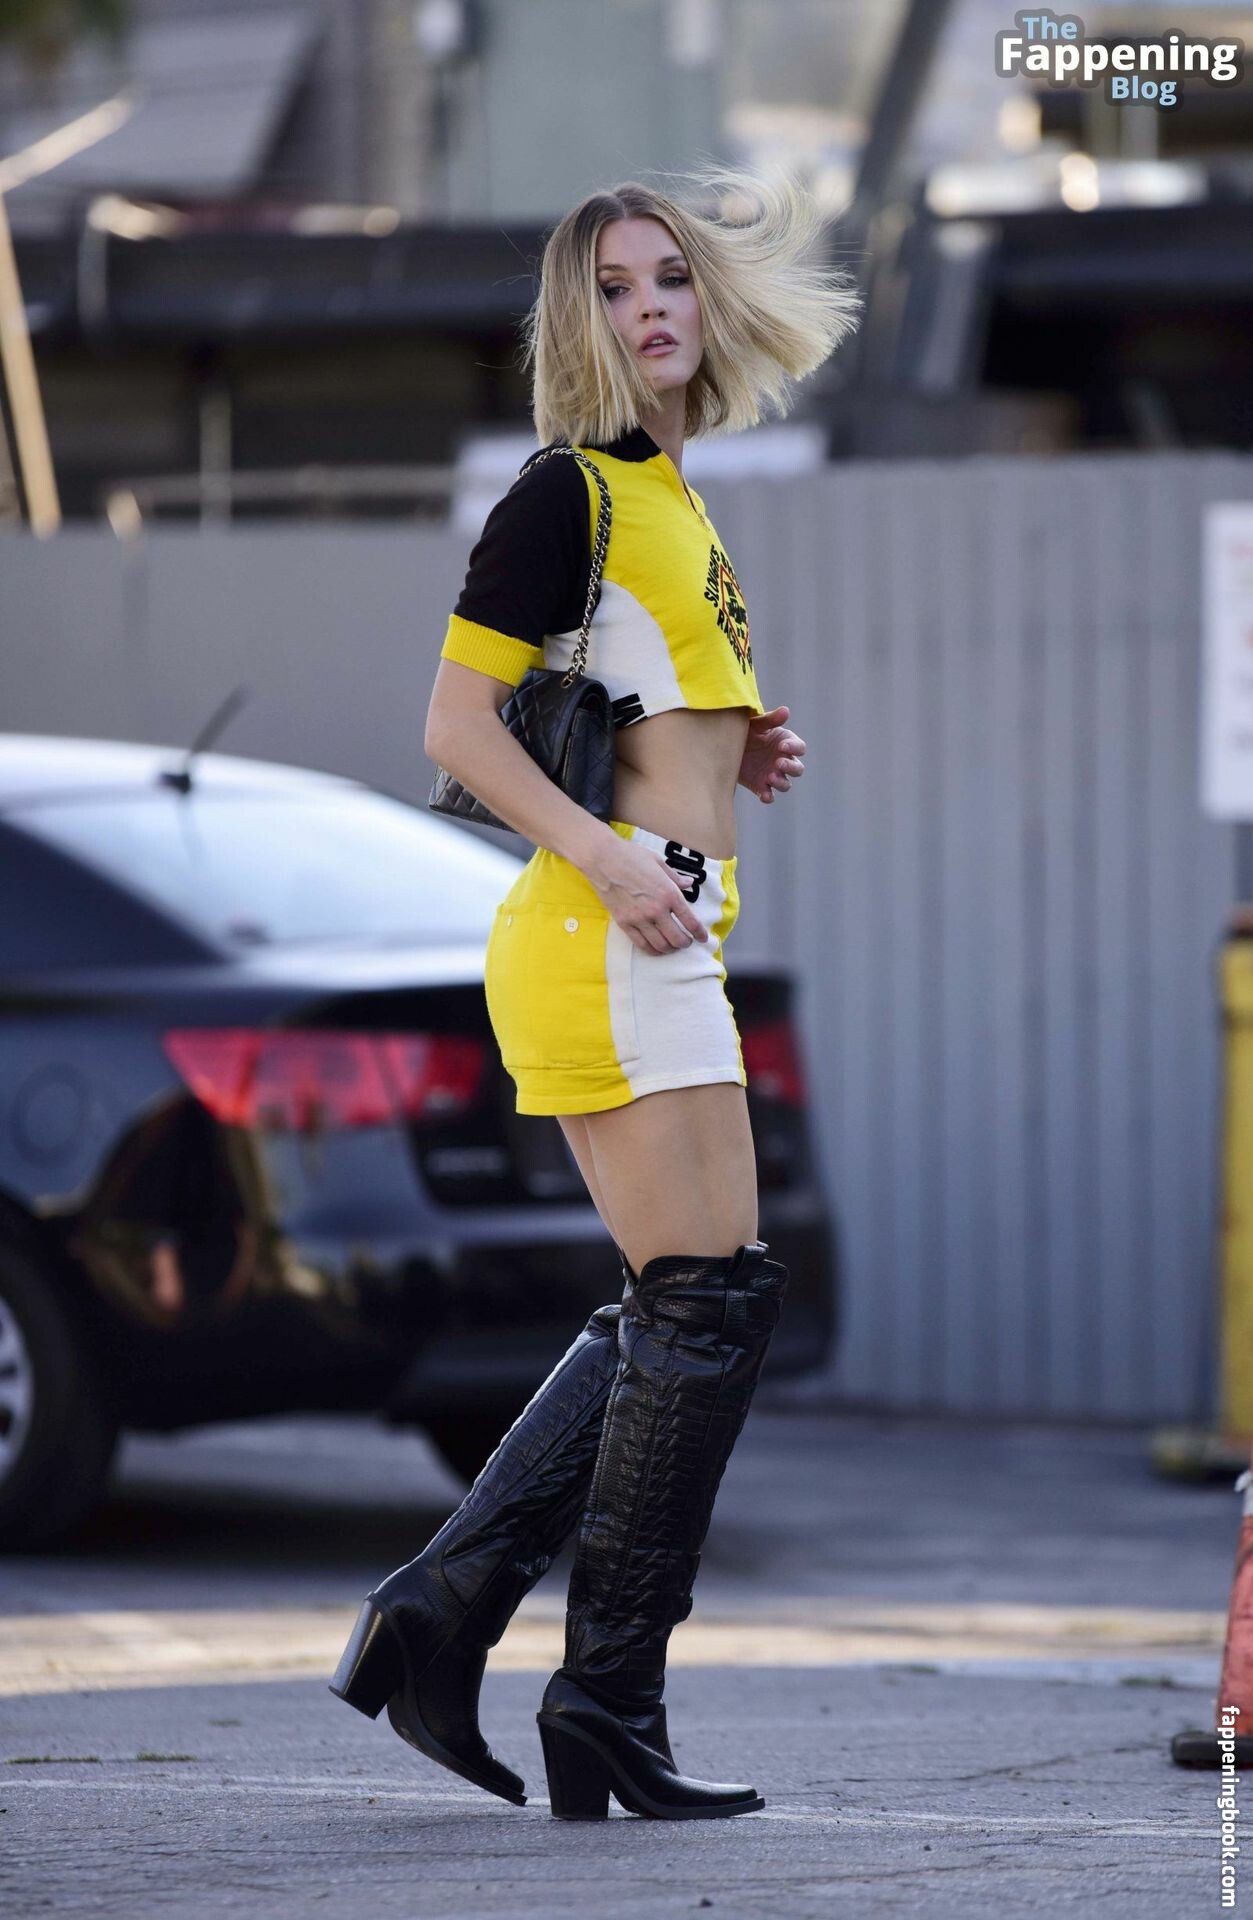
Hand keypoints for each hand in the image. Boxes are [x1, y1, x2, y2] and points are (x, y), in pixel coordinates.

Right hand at [582, 834, 709, 955]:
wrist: (602, 859)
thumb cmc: (631, 856)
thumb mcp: (658, 862)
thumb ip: (675, 877)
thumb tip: (689, 883)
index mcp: (669, 893)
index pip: (691, 921)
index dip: (700, 934)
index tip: (704, 938)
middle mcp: (657, 909)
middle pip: (678, 939)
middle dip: (686, 943)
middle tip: (687, 941)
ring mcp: (639, 918)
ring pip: (661, 945)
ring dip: (670, 948)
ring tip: (672, 945)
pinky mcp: (624, 923)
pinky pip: (642, 944)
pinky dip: (653, 950)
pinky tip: (657, 948)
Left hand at [739, 704, 805, 804]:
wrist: (725, 745)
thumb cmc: (746, 730)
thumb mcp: (757, 724)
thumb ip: (771, 720)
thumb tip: (786, 710)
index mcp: (786, 743)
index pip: (799, 748)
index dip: (794, 748)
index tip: (782, 746)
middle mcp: (783, 760)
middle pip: (797, 769)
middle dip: (791, 767)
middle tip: (778, 763)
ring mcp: (773, 774)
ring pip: (785, 784)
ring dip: (781, 782)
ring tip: (770, 776)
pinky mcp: (760, 785)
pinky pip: (769, 795)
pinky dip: (768, 797)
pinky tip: (765, 795)